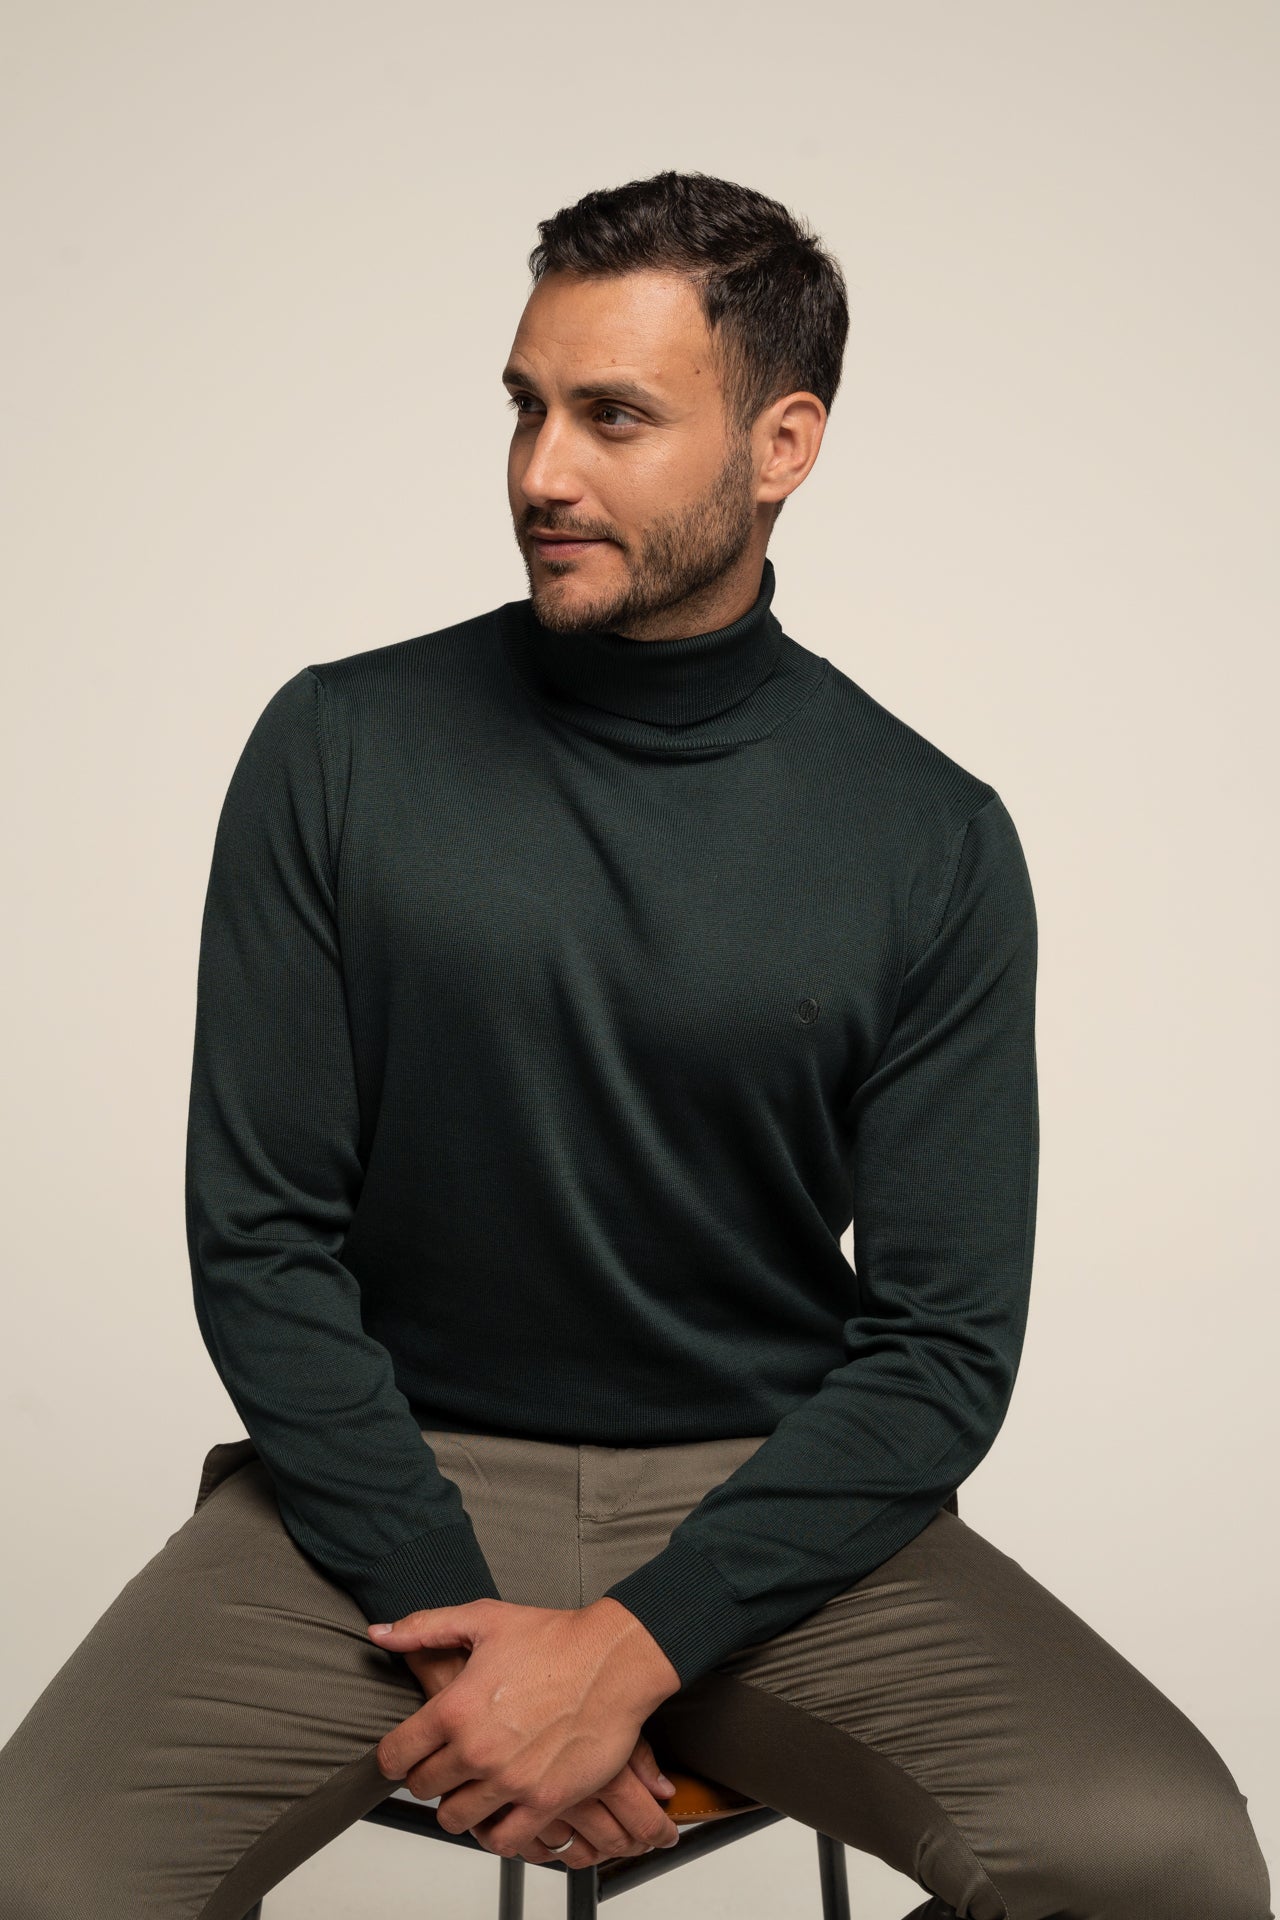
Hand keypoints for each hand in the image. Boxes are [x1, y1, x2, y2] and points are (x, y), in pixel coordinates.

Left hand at [368, 1597, 681, 1862]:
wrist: (613, 1660)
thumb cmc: (554, 1638)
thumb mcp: (483, 1619)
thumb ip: (425, 1628)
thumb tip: (381, 1633)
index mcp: (454, 1708)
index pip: (395, 1755)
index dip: (395, 1755)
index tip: (405, 1754)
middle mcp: (477, 1750)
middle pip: (423, 1788)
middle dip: (428, 1775)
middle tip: (446, 1762)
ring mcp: (511, 1780)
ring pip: (455, 1819)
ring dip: (459, 1805)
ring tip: (472, 1786)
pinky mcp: (545, 1800)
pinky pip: (503, 1840)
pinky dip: (496, 1832)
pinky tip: (501, 1811)